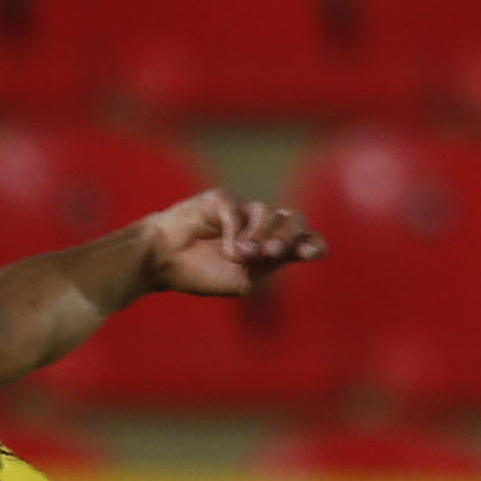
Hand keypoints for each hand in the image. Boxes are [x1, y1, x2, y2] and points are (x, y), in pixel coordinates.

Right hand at [142, 190, 324, 299]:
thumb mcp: (244, 281)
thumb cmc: (204, 274)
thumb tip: (280, 248)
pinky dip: (236, 231)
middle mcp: (263, 227)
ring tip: (245, 255)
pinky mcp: (222, 200)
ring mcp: (243, 211)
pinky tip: (230, 250)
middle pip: (294, 220)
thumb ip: (268, 267)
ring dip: (260, 236)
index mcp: (273, 249)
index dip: (313, 244)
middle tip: (273, 253)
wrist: (167, 263)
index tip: (312, 253)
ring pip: (267, 212)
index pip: (305, 240)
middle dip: (288, 236)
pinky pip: (238, 210)